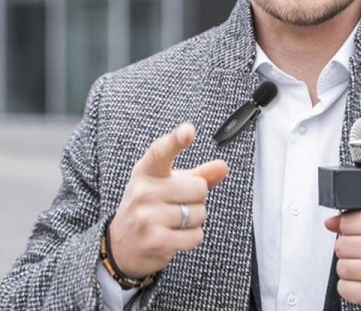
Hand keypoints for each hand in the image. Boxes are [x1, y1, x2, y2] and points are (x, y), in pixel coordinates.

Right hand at [109, 122, 228, 278]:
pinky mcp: (155, 241)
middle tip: (177, 204)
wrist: (121, 245)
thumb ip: (198, 174)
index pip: (162, 151)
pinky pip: (195, 236)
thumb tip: (223, 166)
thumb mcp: (168, 184)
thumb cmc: (150, 206)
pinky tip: (174, 237)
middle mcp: (144, 191)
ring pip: (199, 213)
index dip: (176, 140)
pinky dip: (192, 238)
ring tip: (173, 222)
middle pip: (198, 188)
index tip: (188, 131)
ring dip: (194, 220)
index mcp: (147, 171)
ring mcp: (147, 216)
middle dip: (197, 199)